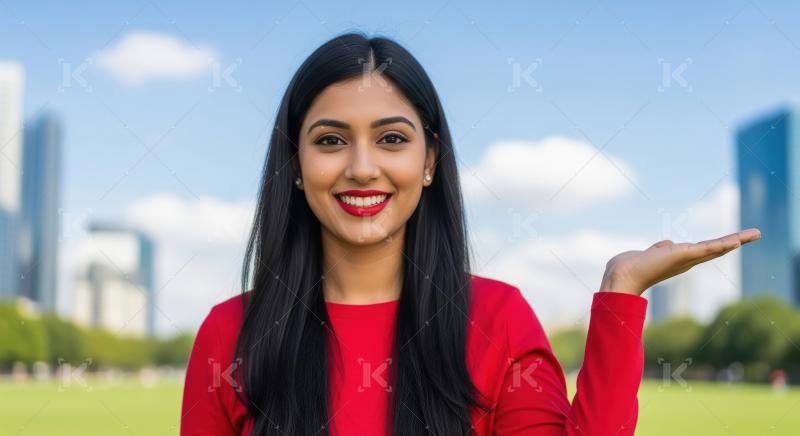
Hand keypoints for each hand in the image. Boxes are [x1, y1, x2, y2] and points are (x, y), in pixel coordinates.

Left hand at [599, 228, 761, 295]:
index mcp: (681, 259)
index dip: (721, 244)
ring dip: (737, 239)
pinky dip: (722, 244)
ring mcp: (687, 259)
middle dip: (737, 240)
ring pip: (717, 247)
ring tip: (755, 233)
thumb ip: (662, 248)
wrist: (623, 275)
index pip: (705, 249)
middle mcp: (687, 261)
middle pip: (717, 248)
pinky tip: (737, 241)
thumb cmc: (632, 266)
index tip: (737, 239)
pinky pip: (707, 249)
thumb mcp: (651, 253)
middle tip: (757, 233)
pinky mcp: (683, 255)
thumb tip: (669, 244)